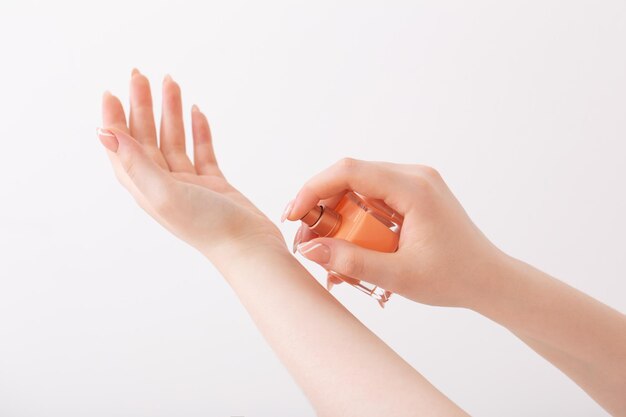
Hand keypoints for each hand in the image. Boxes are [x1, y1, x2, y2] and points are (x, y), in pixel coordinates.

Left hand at [98, 69, 284, 262]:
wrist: (247, 246)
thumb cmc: (206, 226)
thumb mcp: (163, 192)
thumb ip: (135, 162)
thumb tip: (104, 133)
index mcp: (146, 188)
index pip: (123, 148)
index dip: (115, 120)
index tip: (113, 92)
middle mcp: (163, 184)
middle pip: (147, 138)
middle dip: (143, 106)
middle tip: (142, 76)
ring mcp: (189, 183)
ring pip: (174, 140)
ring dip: (171, 112)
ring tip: (171, 83)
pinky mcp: (213, 183)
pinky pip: (201, 151)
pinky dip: (198, 130)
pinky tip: (196, 112)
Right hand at [285, 158, 505, 306]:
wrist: (489, 279)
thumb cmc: (454, 277)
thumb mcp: (399, 275)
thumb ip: (352, 261)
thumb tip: (310, 249)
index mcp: (414, 188)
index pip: (349, 171)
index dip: (313, 189)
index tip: (294, 215)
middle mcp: (414, 176)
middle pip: (350, 176)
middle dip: (322, 205)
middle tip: (308, 239)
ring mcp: (414, 182)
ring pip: (358, 187)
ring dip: (337, 214)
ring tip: (328, 249)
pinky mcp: (412, 194)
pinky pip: (372, 197)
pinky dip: (355, 218)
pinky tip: (350, 245)